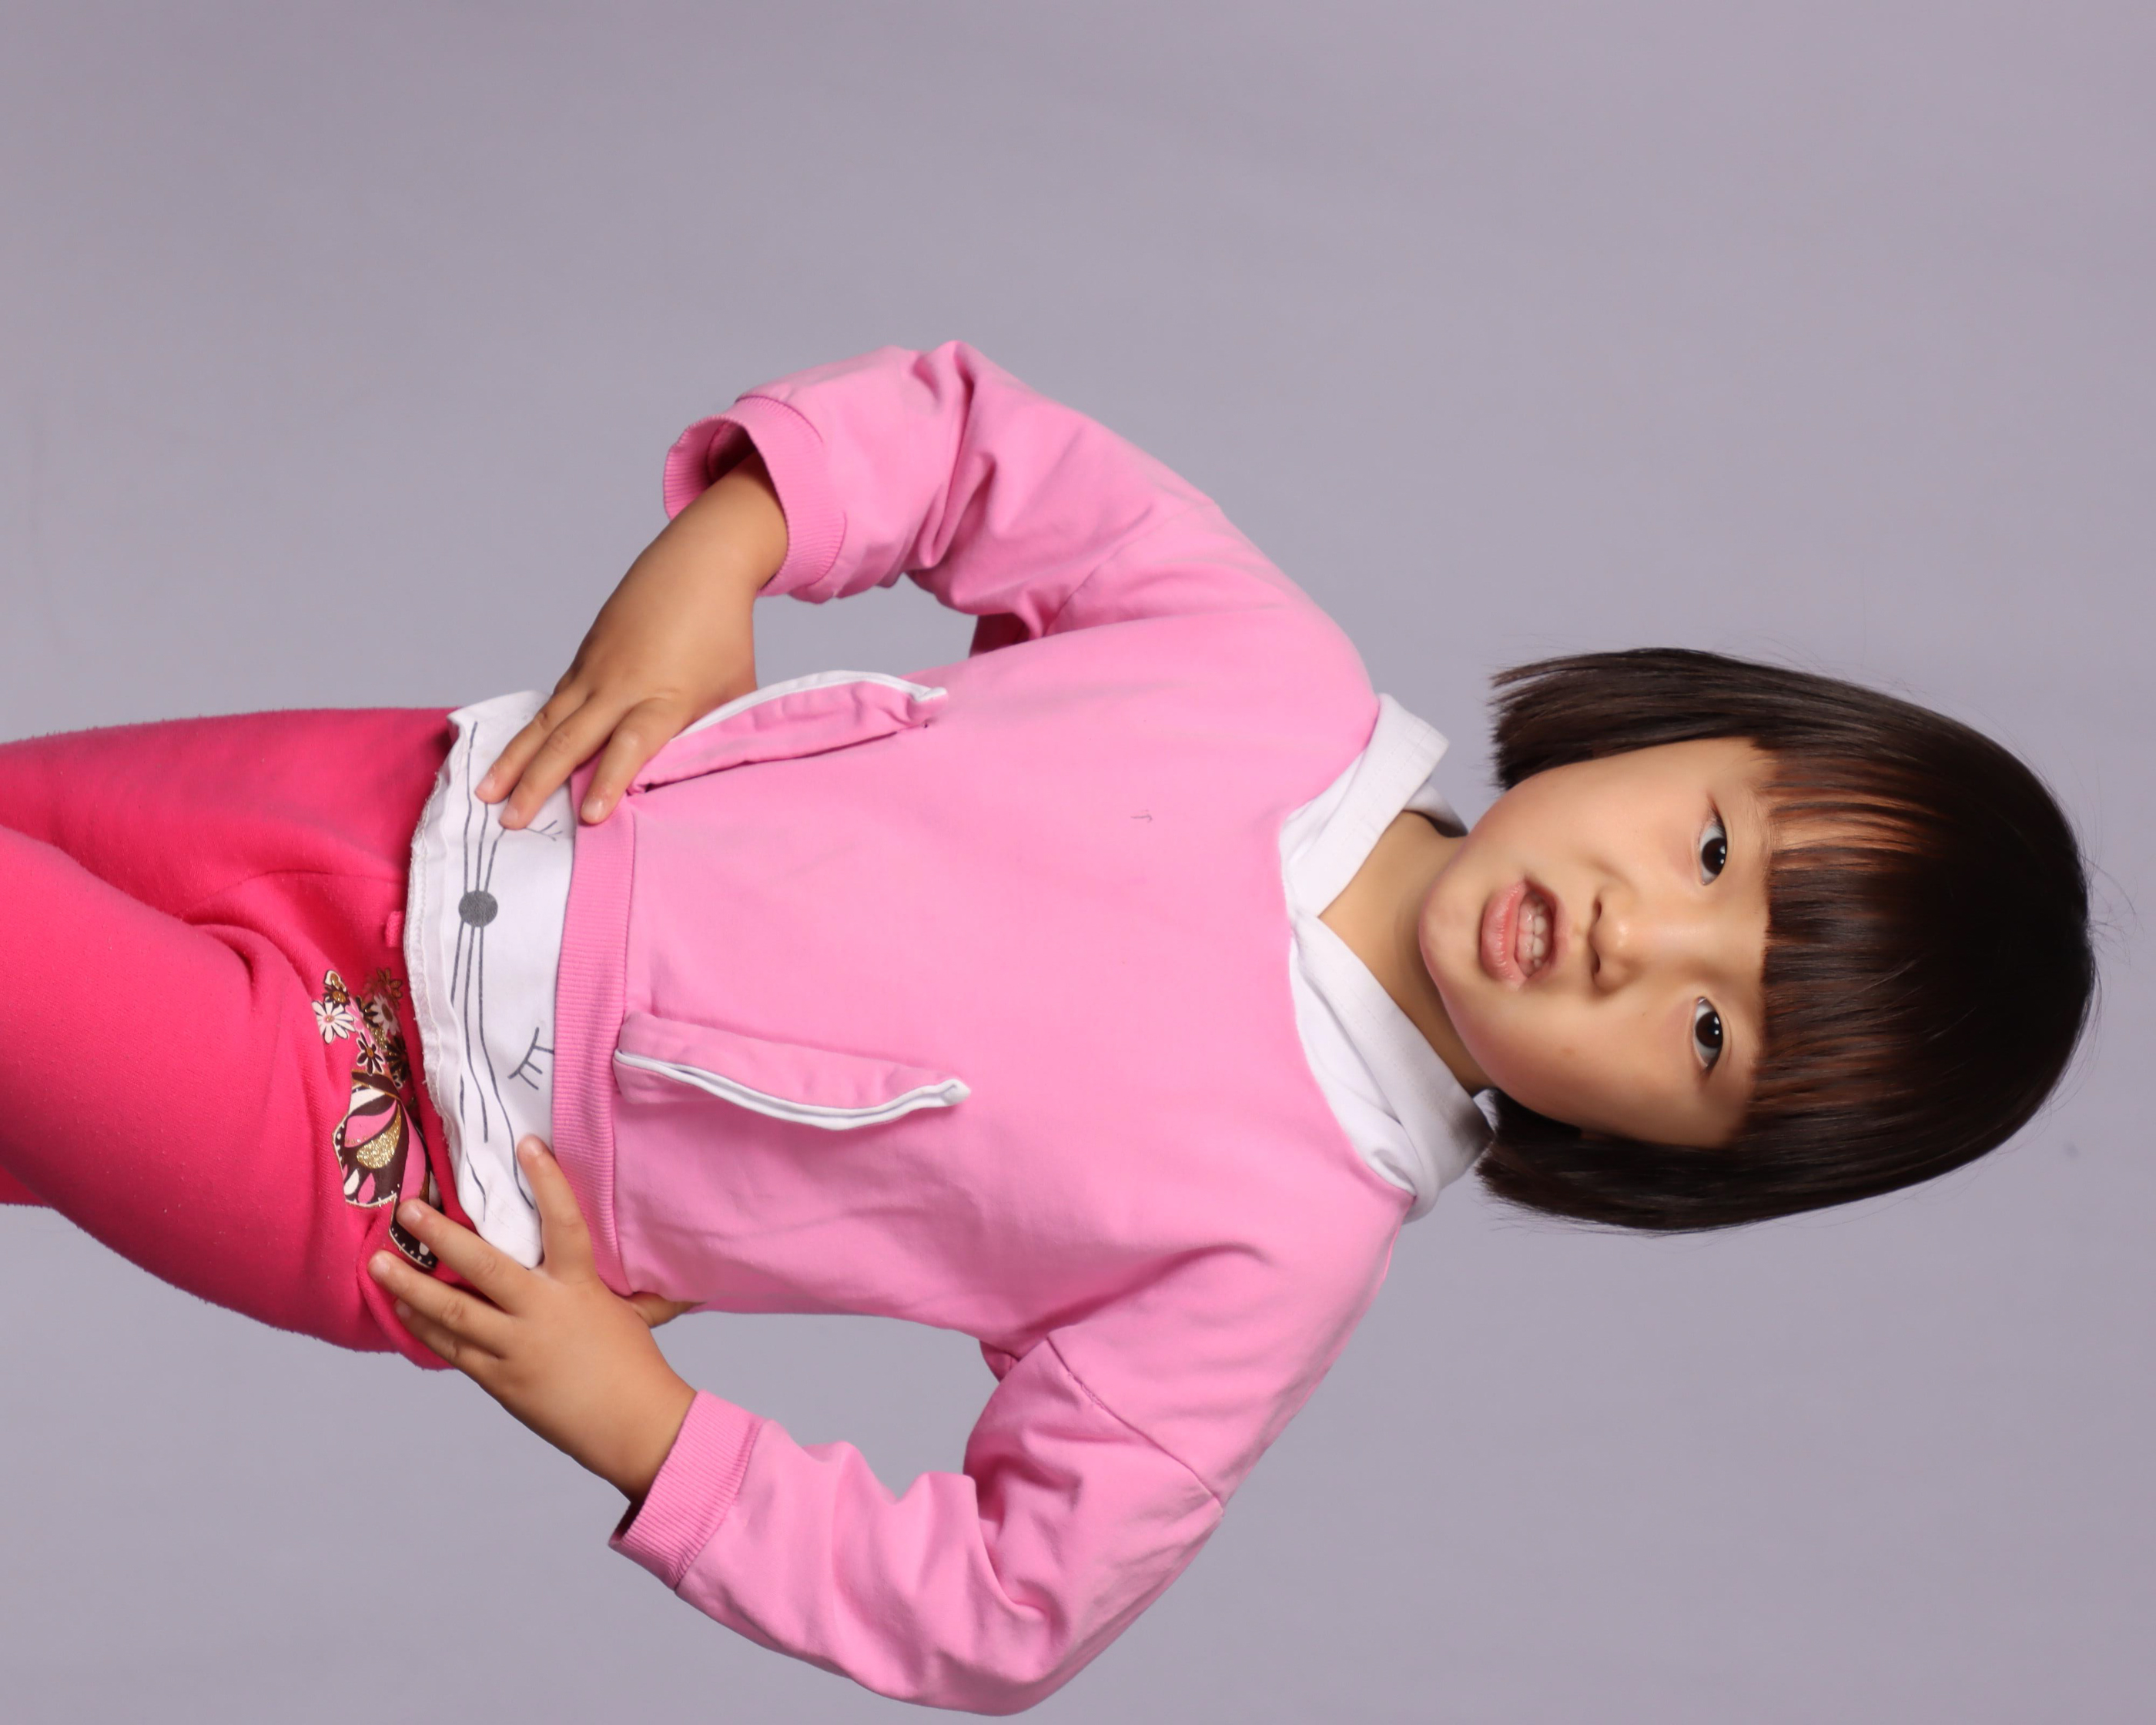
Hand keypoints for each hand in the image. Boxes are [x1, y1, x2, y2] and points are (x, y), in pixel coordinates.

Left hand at [369, 1137, 698, 1502]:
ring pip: (452, 1310)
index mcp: (580, 1287)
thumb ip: (612, 1285)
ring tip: (378, 1262)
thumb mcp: (628, 1312)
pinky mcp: (499, 1380)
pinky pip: (452, 1348)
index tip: (525, 1145)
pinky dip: (424, 1327)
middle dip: (441, 1235)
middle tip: (407, 1210)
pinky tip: (403, 1309)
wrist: (632, 1426)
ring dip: (410, 1285)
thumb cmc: (635, 1367)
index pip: (564, 1222)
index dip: (547, 1181)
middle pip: (484, 1266)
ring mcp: (516, 1348)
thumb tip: (643, 1252)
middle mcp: (543, 1312)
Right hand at [480, 452, 787, 829]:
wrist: (700, 564)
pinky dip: (527, 733)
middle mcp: (621, 685)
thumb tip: (701, 780)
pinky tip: (507, 760)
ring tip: (484, 793)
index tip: (588, 817)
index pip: (632, 745)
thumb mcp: (735, 690)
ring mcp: (595, 669)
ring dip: (515, 760)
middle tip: (511, 822)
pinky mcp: (583, 658)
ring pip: (547, 721)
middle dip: (538, 783)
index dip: (610, 781)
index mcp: (665, 697)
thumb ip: (715, 734)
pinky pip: (551, 703)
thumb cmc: (724, 633)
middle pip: (572, 739)